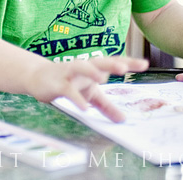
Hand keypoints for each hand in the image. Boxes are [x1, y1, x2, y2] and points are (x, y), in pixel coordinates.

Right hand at [27, 56, 148, 122]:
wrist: (37, 77)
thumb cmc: (68, 82)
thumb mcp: (90, 94)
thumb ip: (106, 106)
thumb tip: (123, 119)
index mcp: (93, 68)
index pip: (113, 63)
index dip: (129, 62)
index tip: (145, 64)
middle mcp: (83, 68)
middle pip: (98, 62)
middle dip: (111, 63)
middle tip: (124, 67)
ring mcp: (69, 74)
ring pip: (80, 68)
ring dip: (90, 72)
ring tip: (102, 79)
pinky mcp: (58, 84)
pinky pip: (68, 90)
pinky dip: (76, 98)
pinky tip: (83, 107)